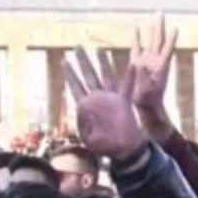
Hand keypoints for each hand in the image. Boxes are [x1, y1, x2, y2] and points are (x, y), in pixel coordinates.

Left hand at [62, 46, 145, 161]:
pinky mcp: (124, 102)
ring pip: (106, 76)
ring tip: (100, 49)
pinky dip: (130, 76)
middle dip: (83, 61)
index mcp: (86, 106)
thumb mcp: (88, 137)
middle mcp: (98, 99)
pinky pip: (127, 87)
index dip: (70, 74)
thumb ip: (84, 122)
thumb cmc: (106, 145)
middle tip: (77, 46)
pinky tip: (132, 65)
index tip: (65, 61)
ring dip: (104, 63)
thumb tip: (84, 107)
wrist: (125, 150)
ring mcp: (111, 99)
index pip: (76, 86)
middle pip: (89, 76)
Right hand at [130, 13, 179, 142]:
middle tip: (161, 12)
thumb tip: (139, 63)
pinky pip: (137, 48)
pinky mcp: (138, 64)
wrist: (146, 109)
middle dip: (160, 27)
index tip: (175, 29)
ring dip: (152, 29)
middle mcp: (155, 62)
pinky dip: (137, 38)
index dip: (170, 40)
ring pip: (150, 41)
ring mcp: (147, 62)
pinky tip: (136, 29)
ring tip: (156, 15)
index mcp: (160, 68)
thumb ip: (143, 78)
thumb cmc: (148, 104)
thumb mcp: (146, 92)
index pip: (166, 51)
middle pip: (158, 40)